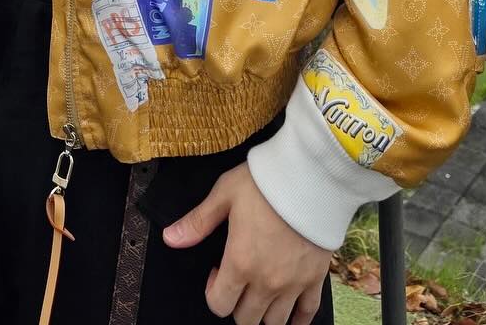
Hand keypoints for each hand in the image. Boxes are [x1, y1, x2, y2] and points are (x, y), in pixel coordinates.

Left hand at [164, 162, 329, 324]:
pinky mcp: (315, 278)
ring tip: (262, 291)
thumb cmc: (266, 183)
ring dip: (264, 313)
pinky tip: (291, 313)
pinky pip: (307, 313)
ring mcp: (293, 283)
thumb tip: (170, 238)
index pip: (219, 305)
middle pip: (246, 320)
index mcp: (240, 263)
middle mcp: (266, 282)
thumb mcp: (225, 194)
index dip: (213, 292)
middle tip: (239, 280)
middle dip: (237, 305)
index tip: (217, 271)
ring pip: (275, 323)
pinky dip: (298, 319)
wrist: (310, 175)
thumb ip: (198, 221)